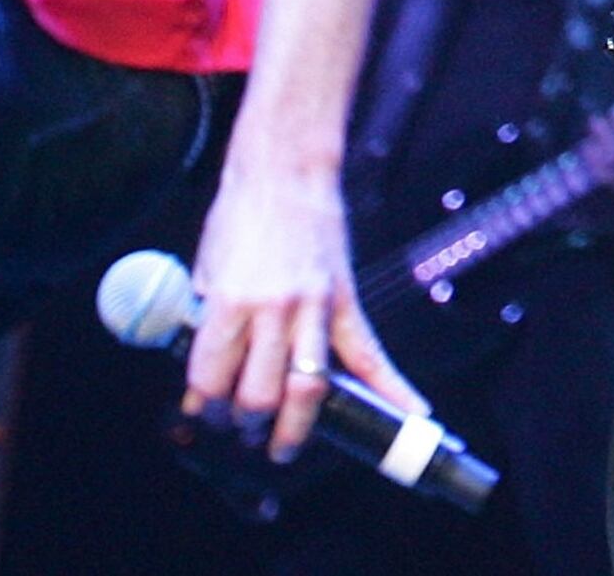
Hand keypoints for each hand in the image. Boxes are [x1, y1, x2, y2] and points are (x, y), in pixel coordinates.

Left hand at [181, 145, 415, 463]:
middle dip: (245, 422)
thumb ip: (207, 320)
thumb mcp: (207, 266)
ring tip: (282, 446)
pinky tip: (411, 414)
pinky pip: (370, 354)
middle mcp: (273, 310)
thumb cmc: (241, 212)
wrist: (286, 167)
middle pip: (259, 395)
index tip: (201, 412)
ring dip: (293, 429)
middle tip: (240, 428)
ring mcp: (314, 308)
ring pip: (307, 389)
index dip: (202, 404)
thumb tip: (203, 371)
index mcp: (230, 301)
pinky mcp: (344, 300)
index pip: (212, 377)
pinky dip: (393, 389)